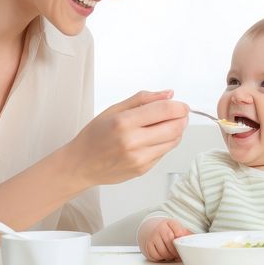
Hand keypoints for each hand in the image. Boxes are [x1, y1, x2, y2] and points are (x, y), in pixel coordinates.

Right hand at [66, 90, 188, 186]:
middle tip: (179, 114)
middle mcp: (133, 141)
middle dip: (182, 118)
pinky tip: (152, 139)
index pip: (165, 110)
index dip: (180, 106)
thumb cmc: (95, 136)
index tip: (182, 105)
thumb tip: (169, 94)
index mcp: (124, 122)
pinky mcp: (143, 170)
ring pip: (173, 141)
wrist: (81, 164)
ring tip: (165, 125)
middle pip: (175, 127)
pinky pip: (164, 153)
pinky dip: (164, 143)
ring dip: (176, 131)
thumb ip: (143, 99)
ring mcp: (139, 158)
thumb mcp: (114, 109)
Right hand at [139, 218, 191, 261]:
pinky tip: (164, 255)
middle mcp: (160, 228)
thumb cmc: (169, 231)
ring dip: (169, 256)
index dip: (182, 243)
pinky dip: (161, 258)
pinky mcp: (148, 244)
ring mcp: (153, 236)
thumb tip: (196, 241)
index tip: (184, 248)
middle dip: (176, 251)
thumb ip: (187, 234)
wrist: (153, 228)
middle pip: (170, 242)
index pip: (179, 233)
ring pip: (162, 251)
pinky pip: (155, 255)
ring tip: (172, 255)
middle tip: (179, 255)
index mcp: (170, 223)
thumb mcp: (179, 229)